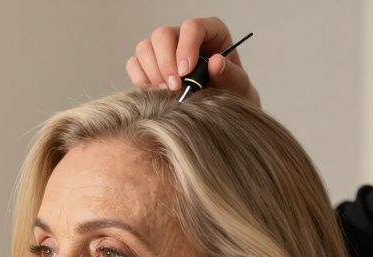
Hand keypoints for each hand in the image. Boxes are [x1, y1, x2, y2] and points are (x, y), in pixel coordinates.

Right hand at [125, 17, 260, 106]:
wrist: (217, 112)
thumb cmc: (230, 94)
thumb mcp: (238, 86)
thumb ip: (230, 74)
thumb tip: (216, 63)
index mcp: (209, 32)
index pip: (191, 27)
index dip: (186, 47)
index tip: (186, 72)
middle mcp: (183, 37)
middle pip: (162, 35)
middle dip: (165, 62)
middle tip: (174, 87)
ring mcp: (164, 50)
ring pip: (144, 48)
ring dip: (152, 72)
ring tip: (167, 91)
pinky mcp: (149, 65)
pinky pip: (134, 64)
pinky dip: (140, 79)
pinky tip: (155, 92)